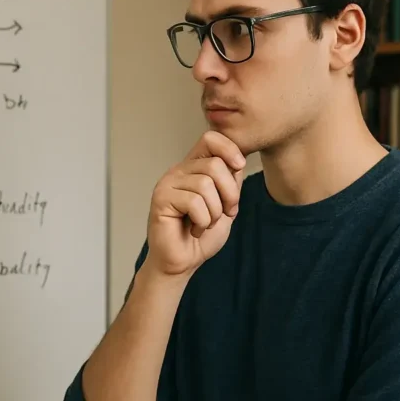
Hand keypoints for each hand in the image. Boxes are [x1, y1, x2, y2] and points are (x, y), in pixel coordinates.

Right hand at [145, 131, 245, 276]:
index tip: (239, 166)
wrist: (183, 262)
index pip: (210, 138)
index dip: (229, 148)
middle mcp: (178, 171)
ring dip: (214, 212)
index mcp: (193, 168)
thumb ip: (230, 182)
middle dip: (229, 193)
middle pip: (214, 164)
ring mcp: (167, 184)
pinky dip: (202, 221)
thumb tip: (237, 159)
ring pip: (205, 184)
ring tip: (205, 223)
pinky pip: (193, 202)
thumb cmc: (201, 235)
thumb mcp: (225, 204)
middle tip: (226, 213)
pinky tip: (193, 229)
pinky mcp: (160, 199)